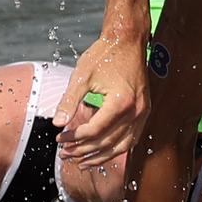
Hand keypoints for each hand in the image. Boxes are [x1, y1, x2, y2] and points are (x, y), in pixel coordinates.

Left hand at [56, 30, 149, 167]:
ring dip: (100, 155)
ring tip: (80, 161)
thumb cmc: (104, 55)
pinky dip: (116, 148)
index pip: (95, 130)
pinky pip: (131, 138)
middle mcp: (136, 111)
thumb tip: (57, 124)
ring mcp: (143, 113)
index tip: (60, 140)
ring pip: (121, 145)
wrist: (128, 40)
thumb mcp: (81, 76)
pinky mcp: (145, 111)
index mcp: (121, 102)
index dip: (75, 138)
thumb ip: (69, 101)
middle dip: (84, 151)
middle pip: (107, 142)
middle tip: (65, 154)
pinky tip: (101, 152)